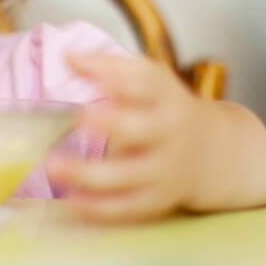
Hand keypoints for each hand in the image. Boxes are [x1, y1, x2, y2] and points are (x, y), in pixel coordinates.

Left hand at [47, 53, 213, 222]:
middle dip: (110, 124)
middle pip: (141, 129)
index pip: (145, 82)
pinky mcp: (158, 199)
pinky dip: (98, 206)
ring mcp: (165, 169)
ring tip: (53, 166)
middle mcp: (169, 133)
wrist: (212, 152)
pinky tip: (71, 199)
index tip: (85, 71)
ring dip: (88, 173)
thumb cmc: (165, 109)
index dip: (116, 77)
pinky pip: (127, 207)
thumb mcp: (150, 80)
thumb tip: (68, 58)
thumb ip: (110, 66)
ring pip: (128, 175)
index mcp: (166, 97)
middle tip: (77, 117)